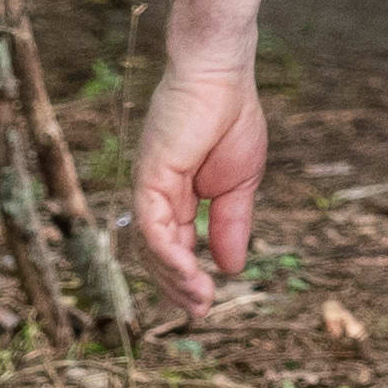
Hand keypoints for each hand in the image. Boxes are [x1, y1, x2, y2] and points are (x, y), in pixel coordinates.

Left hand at [132, 50, 269, 313]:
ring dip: (173, 279)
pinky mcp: (149, 178)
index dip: (186, 277)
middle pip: (156, 254)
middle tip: (200, 311)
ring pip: (150, 248)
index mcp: (175, 195)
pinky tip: (192, 275)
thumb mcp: (239, 185)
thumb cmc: (230, 118)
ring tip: (199, 301)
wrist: (222, 76)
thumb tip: (231, 267)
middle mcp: (155, 195)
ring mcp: (149, 187)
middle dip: (177, 287)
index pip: (172, 247)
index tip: (206, 303)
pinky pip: (153, 228)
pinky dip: (169, 256)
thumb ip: (231, 225)